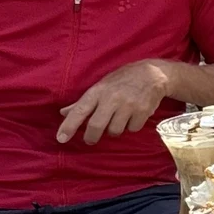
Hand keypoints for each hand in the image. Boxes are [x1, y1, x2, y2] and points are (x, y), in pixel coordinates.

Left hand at [57, 60, 172, 144]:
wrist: (153, 74)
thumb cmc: (122, 80)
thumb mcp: (101, 86)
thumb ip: (83, 102)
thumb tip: (63, 113)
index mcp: (98, 91)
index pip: (80, 110)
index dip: (69, 126)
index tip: (61, 139)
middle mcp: (112, 98)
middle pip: (96, 126)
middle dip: (91, 137)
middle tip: (90, 139)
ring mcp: (128, 105)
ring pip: (115, 131)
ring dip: (114, 130)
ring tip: (118, 120)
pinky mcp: (143, 111)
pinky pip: (132, 129)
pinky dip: (131, 126)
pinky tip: (133, 116)